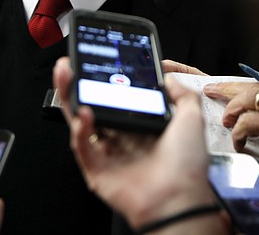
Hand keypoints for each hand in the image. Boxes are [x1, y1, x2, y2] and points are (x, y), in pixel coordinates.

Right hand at [53, 57, 228, 233]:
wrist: (179, 198)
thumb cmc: (187, 165)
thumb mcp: (192, 119)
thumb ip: (182, 95)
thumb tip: (169, 78)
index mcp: (143, 127)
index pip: (116, 98)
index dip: (104, 80)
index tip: (97, 61)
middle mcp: (123, 139)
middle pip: (93, 106)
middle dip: (79, 84)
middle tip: (71, 64)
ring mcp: (107, 154)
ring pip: (81, 122)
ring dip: (70, 98)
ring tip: (66, 76)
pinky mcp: (96, 169)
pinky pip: (82, 146)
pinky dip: (80, 129)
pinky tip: (85, 113)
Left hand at [204, 67, 258, 200]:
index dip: (255, 82)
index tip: (242, 90)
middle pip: (256, 83)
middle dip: (230, 87)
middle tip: (213, 89)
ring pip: (248, 97)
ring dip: (232, 108)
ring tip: (225, 121)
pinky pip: (248, 122)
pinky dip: (238, 132)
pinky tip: (238, 143)